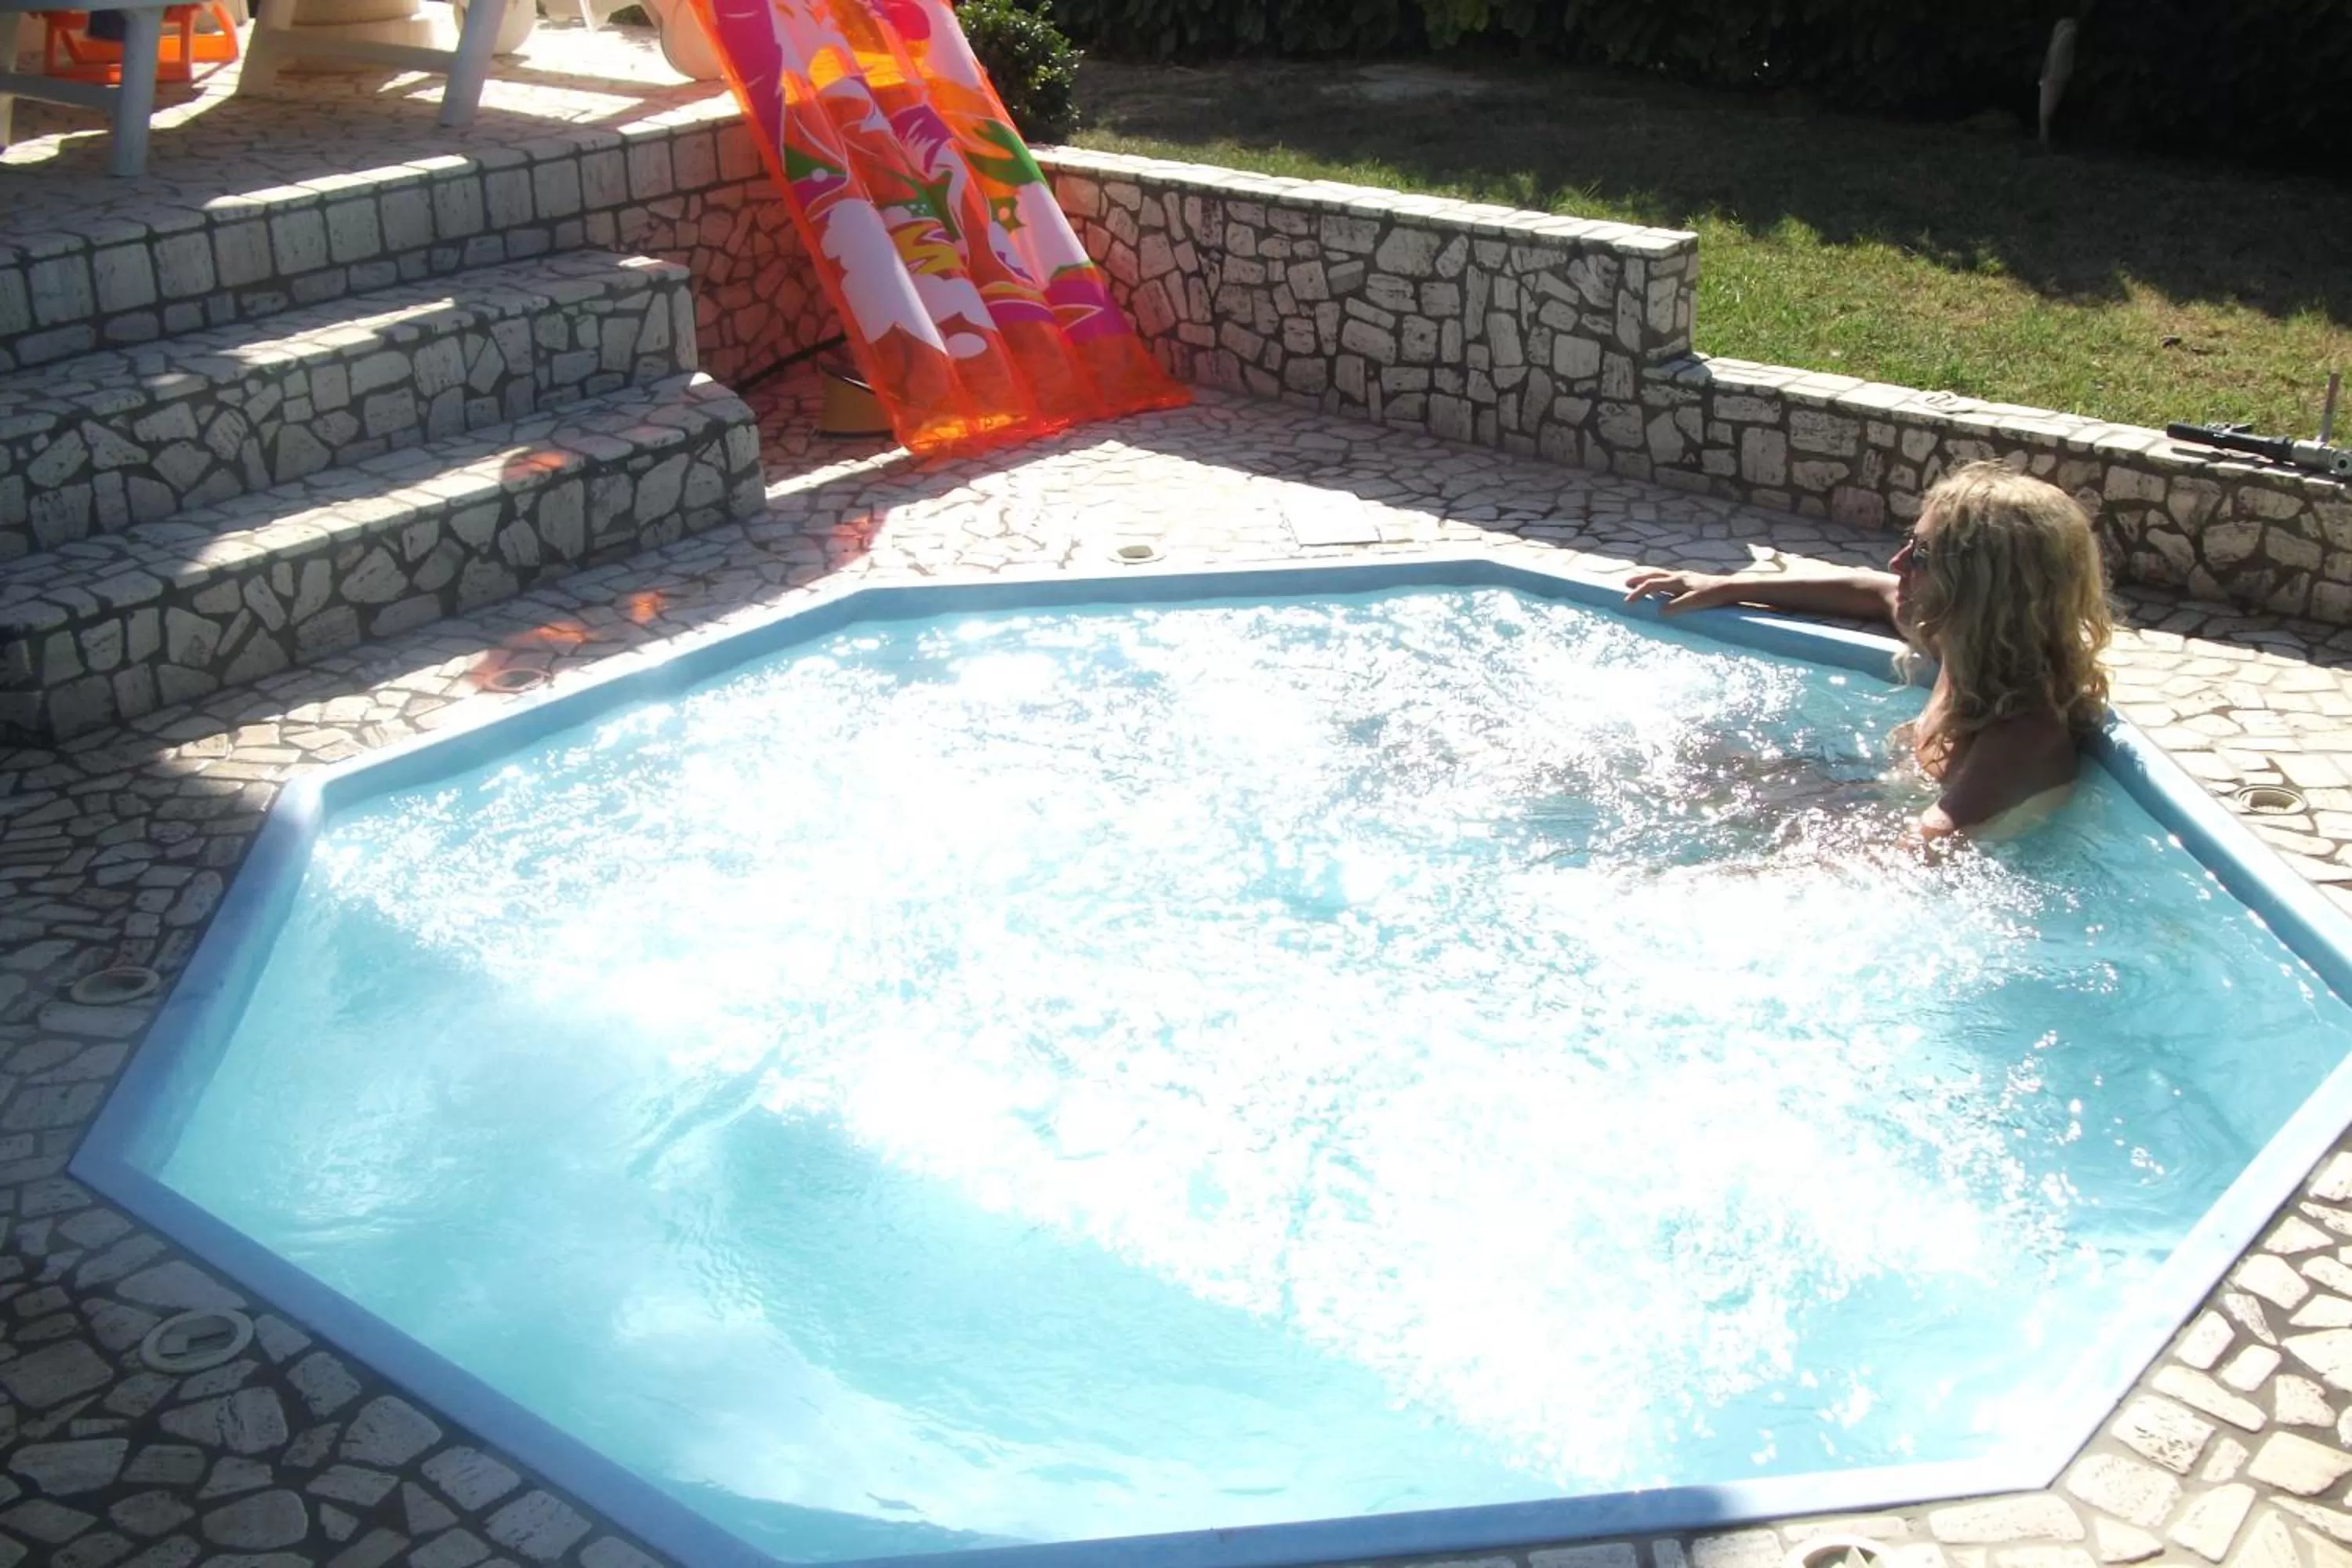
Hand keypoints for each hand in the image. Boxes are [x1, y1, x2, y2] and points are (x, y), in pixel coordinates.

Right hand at [1622, 568, 1741, 614]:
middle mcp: (1678, 576)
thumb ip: (1677, 606)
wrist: (1730, 588)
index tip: (1627, 602)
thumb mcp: (1695, 602)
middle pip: (1653, 574)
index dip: (1638, 592)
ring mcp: (1684, 577)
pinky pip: (1668, 578)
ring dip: (1648, 577)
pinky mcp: (1690, 581)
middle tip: (1626, 583)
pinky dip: (1659, 580)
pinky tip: (1661, 586)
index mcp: (1677, 580)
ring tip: (1639, 580)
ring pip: (1661, 574)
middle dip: (1639, 578)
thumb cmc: (1713, 595)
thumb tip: (1659, 611)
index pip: (1652, 584)